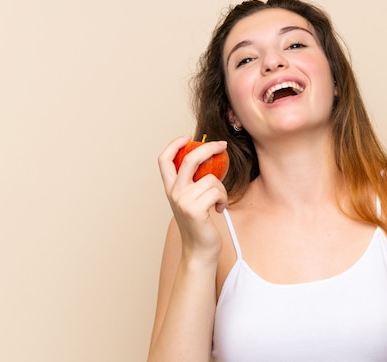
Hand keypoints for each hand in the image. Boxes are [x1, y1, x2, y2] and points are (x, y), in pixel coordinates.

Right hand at [158, 135, 228, 261]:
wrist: (199, 250)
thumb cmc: (199, 225)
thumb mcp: (191, 200)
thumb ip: (193, 183)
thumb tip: (209, 159)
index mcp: (170, 188)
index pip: (164, 160)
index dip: (174, 144)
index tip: (188, 137)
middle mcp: (174, 192)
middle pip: (189, 159)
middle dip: (209, 148)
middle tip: (222, 146)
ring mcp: (183, 200)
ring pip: (211, 178)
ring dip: (222, 189)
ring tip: (218, 202)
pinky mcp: (195, 209)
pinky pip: (217, 192)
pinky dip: (223, 199)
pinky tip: (218, 210)